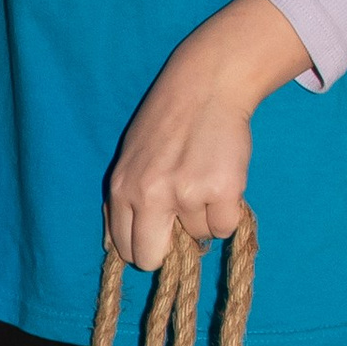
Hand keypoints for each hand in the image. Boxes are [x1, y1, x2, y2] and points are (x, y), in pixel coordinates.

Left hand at [104, 0, 308, 274]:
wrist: (205, 87)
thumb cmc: (166, 123)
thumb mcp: (130, 161)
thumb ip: (125, 201)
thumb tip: (118, 247)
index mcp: (122, 189)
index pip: (124, 248)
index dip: (143, 249)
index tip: (156, 240)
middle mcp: (149, 196)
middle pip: (151, 258)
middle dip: (168, 252)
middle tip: (182, 229)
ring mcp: (186, 195)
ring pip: (198, 239)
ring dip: (203, 219)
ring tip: (204, 181)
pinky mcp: (222, 191)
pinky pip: (224, 228)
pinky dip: (227, 213)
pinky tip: (222, 183)